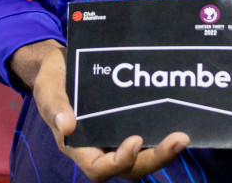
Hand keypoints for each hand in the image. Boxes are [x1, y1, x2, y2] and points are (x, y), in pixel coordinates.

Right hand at [8, 39, 190, 181]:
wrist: (62, 64)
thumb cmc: (52, 78)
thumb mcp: (48, 88)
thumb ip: (55, 106)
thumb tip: (67, 126)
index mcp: (79, 146)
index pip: (100, 169)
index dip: (120, 161)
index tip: (135, 140)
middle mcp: (100, 147)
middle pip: (130, 168)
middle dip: (154, 159)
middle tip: (178, 139)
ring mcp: (116, 137)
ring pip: (143, 157)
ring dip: (163, 151)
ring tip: (183, 136)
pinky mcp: (128, 123)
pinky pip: (147, 135)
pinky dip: (162, 133)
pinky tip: (179, 120)